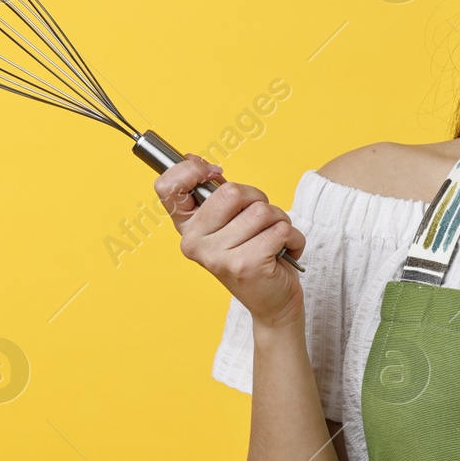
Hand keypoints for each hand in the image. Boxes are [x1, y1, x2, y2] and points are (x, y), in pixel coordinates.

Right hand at [153, 154, 306, 330]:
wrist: (273, 302)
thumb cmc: (254, 254)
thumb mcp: (229, 222)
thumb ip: (214, 192)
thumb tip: (193, 158)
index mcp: (187, 227)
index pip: (167, 187)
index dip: (191, 171)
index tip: (215, 174)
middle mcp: (195, 243)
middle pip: (232, 192)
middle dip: (259, 200)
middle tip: (260, 222)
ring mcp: (218, 256)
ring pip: (262, 211)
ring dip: (280, 221)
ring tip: (272, 240)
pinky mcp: (246, 265)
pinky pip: (280, 229)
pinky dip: (292, 238)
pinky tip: (282, 253)